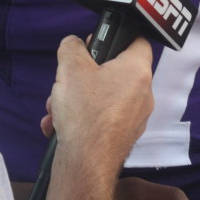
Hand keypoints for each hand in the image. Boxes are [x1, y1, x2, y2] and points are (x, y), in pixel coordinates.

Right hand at [42, 35, 153, 164]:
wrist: (87, 162)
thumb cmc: (85, 111)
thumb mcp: (70, 67)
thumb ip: (72, 47)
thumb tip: (74, 44)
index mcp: (137, 71)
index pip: (137, 41)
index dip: (117, 37)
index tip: (96, 43)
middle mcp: (143, 94)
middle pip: (113, 72)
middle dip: (83, 75)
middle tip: (66, 80)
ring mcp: (135, 118)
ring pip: (103, 98)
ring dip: (77, 99)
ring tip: (55, 108)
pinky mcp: (123, 137)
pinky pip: (101, 119)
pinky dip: (81, 119)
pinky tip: (58, 126)